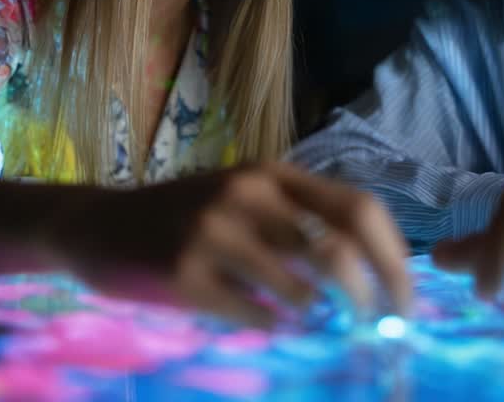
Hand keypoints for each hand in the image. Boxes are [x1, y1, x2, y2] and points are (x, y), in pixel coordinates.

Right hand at [62, 163, 412, 327]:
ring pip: (298, 292)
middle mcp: (248, 193)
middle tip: (374, 331)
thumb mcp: (243, 197)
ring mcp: (214, 231)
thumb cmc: (182, 216)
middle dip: (369, 300)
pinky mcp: (185, 273)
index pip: (360, 210)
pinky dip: (268, 327)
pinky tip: (254, 319)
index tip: (406, 302)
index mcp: (272, 173)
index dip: (394, 260)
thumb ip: (299, 221)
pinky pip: (254, 317)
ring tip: (294, 317)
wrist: (97, 224)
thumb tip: (373, 274)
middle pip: (339, 252)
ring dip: (308, 317)